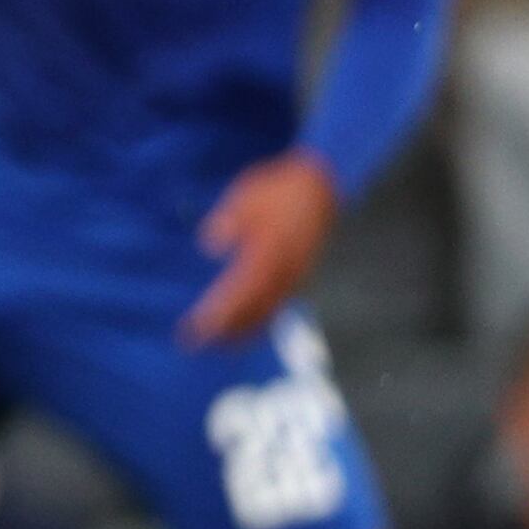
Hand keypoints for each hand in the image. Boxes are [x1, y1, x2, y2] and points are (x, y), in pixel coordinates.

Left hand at [182, 150, 338, 344]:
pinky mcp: (307, 272)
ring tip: (224, 344)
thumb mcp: (250, 195)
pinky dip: (266, 315)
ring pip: (271, 308)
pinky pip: (283, 300)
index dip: (220, 313)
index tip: (199, 329)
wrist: (329, 184)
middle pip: (255, 307)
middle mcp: (286, 270)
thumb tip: (208, 244)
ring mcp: (299, 273)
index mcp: (268, 251)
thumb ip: (231, 219)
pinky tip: (253, 324)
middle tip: (201, 344)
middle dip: (229, 328)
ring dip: (247, 327)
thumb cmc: (283, 188)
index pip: (239, 290)